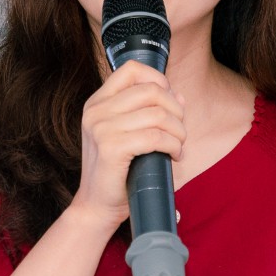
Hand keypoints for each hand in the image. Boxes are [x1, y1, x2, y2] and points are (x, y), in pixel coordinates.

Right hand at [69, 61, 185, 231]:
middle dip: (175, 109)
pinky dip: (173, 145)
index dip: (158, 80)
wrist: (97, 206)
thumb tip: (178, 95)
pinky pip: (155, 137)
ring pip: (157, 115)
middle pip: (151, 91)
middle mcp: (96, 111)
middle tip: (179, 131)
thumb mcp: (127, 134)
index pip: (132, 69)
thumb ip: (148, 111)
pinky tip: (174, 155)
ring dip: (178, 131)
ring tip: (178, 146)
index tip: (169, 102)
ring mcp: (101, 128)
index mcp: (97, 102)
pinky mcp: (111, 148)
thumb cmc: (117, 171)